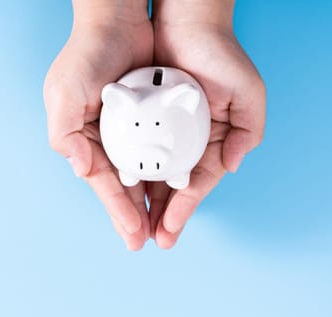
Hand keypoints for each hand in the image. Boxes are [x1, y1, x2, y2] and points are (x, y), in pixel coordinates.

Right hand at [44, 1, 153, 249]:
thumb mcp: (64, 94)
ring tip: (159, 228)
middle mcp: (103, 139)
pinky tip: (169, 191)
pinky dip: (160, 173)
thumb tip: (80, 170)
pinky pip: (156, 152)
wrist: (116, 21)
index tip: (133, 235)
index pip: (103, 182)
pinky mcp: (146, 118)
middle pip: (120, 185)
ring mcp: (126, 131)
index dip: (116, 209)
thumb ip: (64, 135)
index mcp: (82, 139)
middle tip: (145, 243)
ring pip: (138, 174)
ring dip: (147, 202)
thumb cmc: (86, 56)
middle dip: (131, 215)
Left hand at [149, 0, 266, 247]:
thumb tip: (231, 165)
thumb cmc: (218, 56)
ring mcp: (163, 132)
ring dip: (143, 201)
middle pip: (171, 187)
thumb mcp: (247, 92)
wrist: (186, 23)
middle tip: (148, 240)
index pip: (195, 185)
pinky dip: (130, 172)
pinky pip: (133, 151)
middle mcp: (186, 142)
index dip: (183, 210)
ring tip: (134, 227)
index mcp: (211, 142)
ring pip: (151, 174)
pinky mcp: (142, 119)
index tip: (167, 232)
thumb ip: (247, 131)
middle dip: (161, 215)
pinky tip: (123, 190)